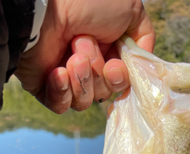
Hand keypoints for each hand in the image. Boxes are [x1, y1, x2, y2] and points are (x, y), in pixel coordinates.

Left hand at [15, 0, 154, 112]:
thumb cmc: (86, 1)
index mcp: (107, 49)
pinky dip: (62, 91)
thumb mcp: (130, 9)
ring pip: (84, 101)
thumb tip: (142, 64)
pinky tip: (58, 72)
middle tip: (83, 45)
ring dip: (81, 79)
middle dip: (97, 73)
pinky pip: (61, 106)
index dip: (119, 79)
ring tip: (71, 56)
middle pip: (104, 93)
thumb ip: (145, 37)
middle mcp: (87, 65)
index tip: (114, 66)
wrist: (44, 6)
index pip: (120, 80)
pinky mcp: (45, 88)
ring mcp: (65, 77)